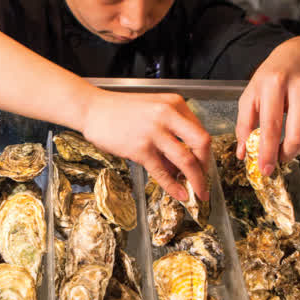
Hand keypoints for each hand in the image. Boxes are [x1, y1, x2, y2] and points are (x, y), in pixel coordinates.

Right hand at [79, 88, 210, 201]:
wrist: (92, 108)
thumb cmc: (119, 110)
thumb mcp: (152, 110)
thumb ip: (170, 130)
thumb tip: (181, 162)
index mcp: (174, 104)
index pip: (200, 131)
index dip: (205, 153)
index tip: (204, 166)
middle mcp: (168, 115)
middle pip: (201, 143)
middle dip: (207, 166)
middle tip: (206, 181)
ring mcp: (154, 132)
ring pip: (186, 160)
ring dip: (197, 180)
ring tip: (199, 193)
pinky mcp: (140, 148)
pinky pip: (162, 172)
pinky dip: (173, 186)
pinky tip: (179, 194)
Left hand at [235, 36, 299, 175]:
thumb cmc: (273, 76)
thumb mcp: (251, 94)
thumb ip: (244, 124)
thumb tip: (243, 154)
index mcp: (275, 83)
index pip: (271, 126)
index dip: (268, 152)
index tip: (265, 169)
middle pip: (298, 135)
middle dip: (286, 155)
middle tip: (278, 159)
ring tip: (289, 144)